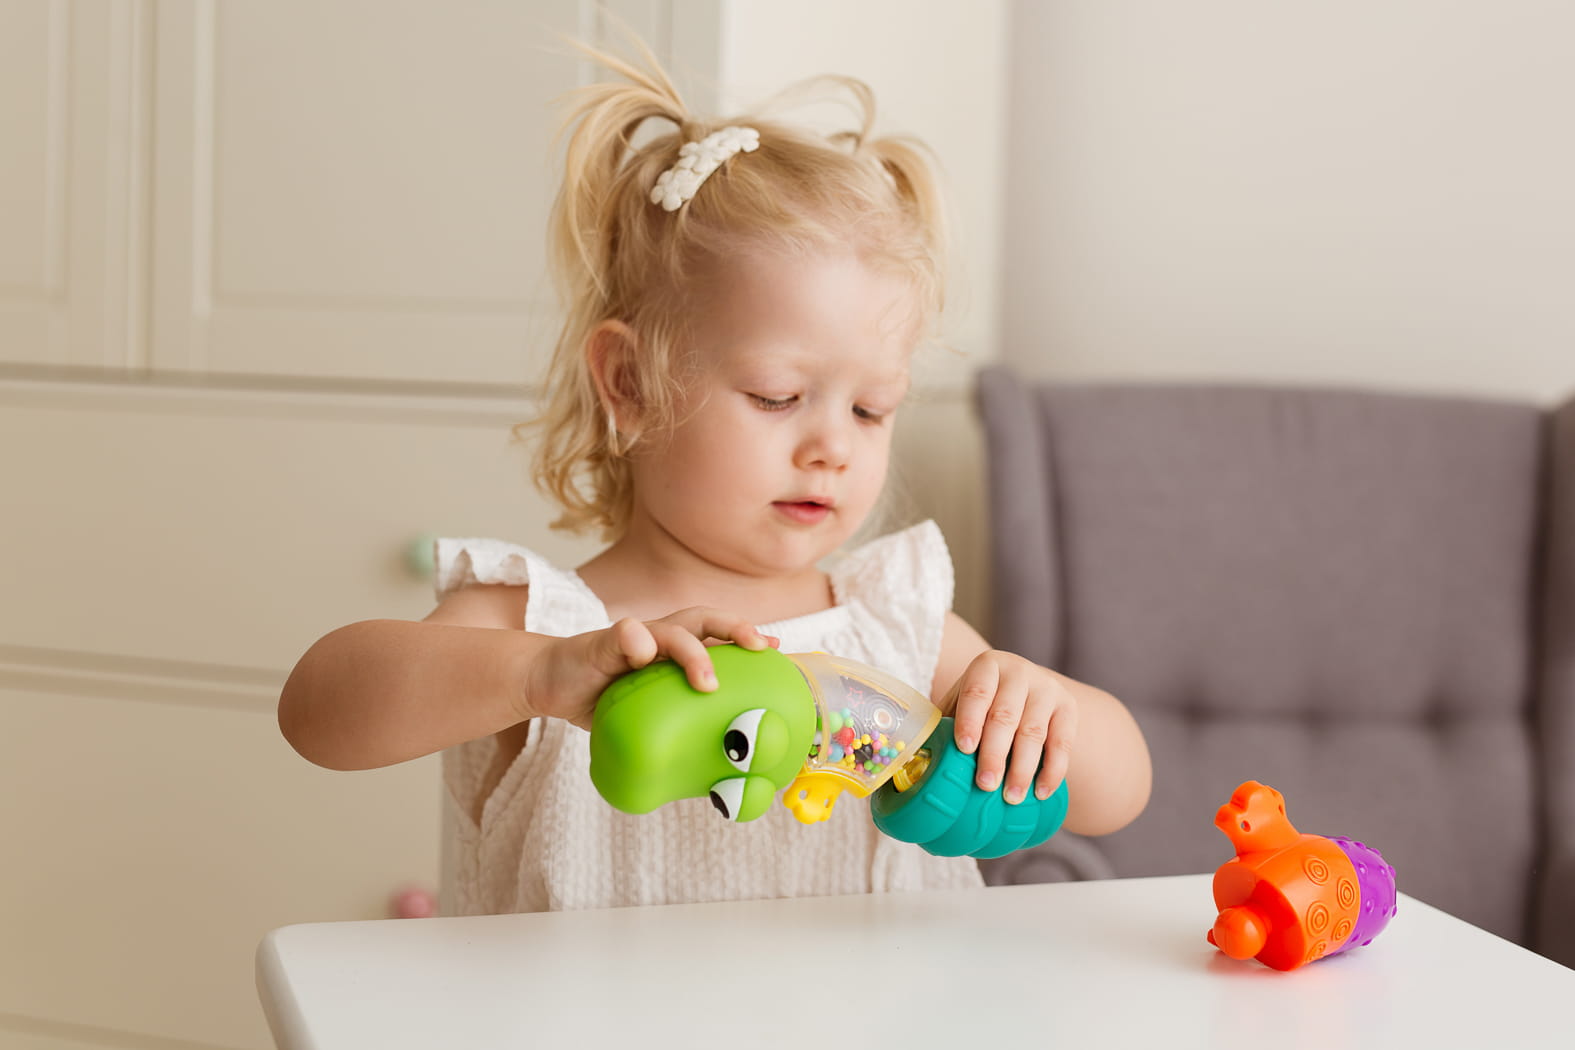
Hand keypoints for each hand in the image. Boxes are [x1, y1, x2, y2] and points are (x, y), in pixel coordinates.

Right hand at [523, 608, 777, 729]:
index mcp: (674, 652)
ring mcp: (634, 639)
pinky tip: (641, 657)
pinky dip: (635, 642)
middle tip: (759, 647)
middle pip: (705, 618)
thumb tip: (719, 785)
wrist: (548, 684)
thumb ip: (678, 734)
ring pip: (673, 629)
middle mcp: (660, 638)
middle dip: (736, 627)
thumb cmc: (603, 700)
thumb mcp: (647, 716)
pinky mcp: (603, 643)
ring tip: (708, 681)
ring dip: (694, 651)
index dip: (748, 638)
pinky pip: (624, 635)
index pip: (718, 636)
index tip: (778, 649)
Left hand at [940, 650, 1077, 804]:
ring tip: (1011, 798)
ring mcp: (1047, 688)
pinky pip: (1063, 743)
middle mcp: (1019, 671)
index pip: (977, 692)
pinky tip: (1040, 793)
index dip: (970, 720)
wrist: (1028, 692)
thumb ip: (942, 726)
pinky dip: (1053, 771)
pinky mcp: (1069, 708)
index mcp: (987, 666)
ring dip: (1022, 769)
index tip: (965, 749)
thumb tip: (911, 764)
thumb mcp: (962, 704)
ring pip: (1034, 732)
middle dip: (994, 754)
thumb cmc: (983, 706)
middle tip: (985, 785)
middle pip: (1005, 716)